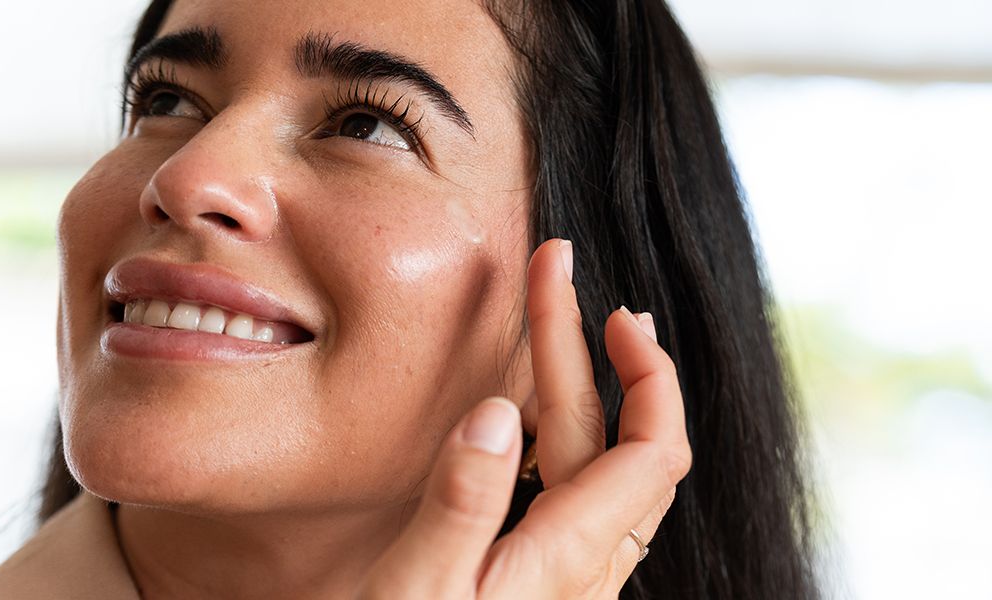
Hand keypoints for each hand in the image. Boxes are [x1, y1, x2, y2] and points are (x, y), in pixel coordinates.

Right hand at [356, 239, 692, 598]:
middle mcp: (584, 565)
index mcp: (566, 561)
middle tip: (554, 270)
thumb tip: (501, 413)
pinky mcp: (540, 578)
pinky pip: (572, 491)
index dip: (649, 374)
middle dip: (584, 348)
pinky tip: (533, 412)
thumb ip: (463, 504)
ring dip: (573, 385)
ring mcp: (566, 574)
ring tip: (553, 323)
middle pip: (612, 438)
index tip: (613, 311)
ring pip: (592, 462)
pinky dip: (560, 432)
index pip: (652, 451)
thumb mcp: (417, 590)